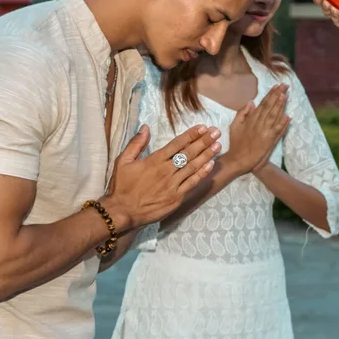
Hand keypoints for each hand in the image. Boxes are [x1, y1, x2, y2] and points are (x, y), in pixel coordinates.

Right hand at [101, 125, 221, 228]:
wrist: (123, 211)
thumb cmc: (121, 187)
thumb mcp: (123, 161)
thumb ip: (136, 143)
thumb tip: (145, 127)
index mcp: (154, 160)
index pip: (177, 144)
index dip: (191, 135)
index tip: (203, 127)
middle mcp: (166, 171)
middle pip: (189, 153)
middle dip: (204, 141)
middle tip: (216, 132)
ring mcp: (173, 184)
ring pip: (193, 167)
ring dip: (207, 155)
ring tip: (218, 145)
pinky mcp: (176, 197)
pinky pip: (192, 183)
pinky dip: (202, 173)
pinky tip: (211, 165)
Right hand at [225, 85, 290, 173]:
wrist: (238, 160)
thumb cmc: (236, 143)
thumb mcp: (234, 126)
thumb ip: (242, 113)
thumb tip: (252, 102)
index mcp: (251, 119)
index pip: (263, 104)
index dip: (270, 94)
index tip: (277, 86)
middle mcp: (259, 124)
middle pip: (270, 107)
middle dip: (277, 95)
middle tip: (285, 85)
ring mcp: (265, 132)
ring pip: (274, 116)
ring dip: (280, 106)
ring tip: (286, 95)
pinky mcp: (269, 141)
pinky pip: (278, 131)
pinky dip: (283, 124)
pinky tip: (288, 116)